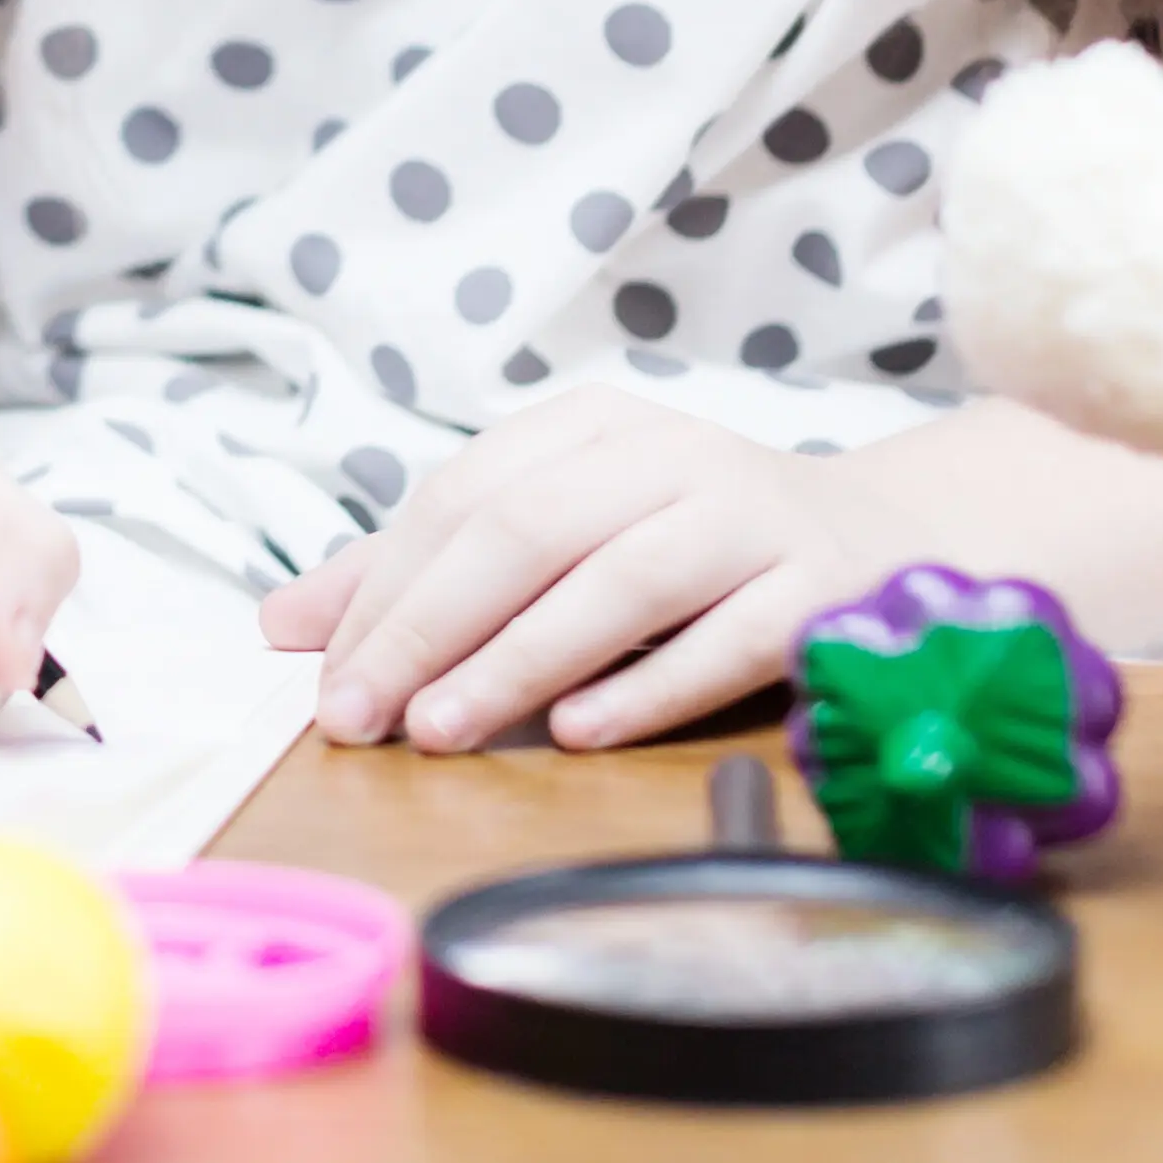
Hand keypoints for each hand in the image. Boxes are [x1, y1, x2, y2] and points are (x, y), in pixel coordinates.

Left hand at [264, 387, 921, 754]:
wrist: (881, 544)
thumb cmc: (691, 546)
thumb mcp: (559, 535)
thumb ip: (424, 574)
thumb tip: (280, 625)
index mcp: (593, 429)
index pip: (461, 497)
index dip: (384, 586)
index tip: (322, 676)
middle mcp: (670, 457)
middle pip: (524, 530)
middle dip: (427, 626)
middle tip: (359, 715)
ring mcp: (749, 519)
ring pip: (616, 581)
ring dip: (518, 659)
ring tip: (441, 729)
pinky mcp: (814, 591)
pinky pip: (724, 641)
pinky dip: (646, 688)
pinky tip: (578, 733)